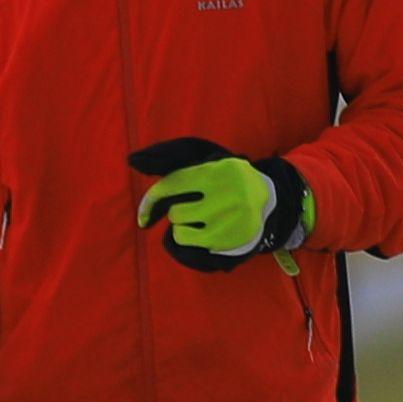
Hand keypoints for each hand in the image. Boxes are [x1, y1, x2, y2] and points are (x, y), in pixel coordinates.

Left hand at [127, 139, 307, 269]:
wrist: (268, 199)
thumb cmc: (228, 180)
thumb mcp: (209, 164)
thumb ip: (176, 163)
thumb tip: (134, 160)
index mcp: (217, 171)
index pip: (173, 184)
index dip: (152, 199)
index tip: (142, 216)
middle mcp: (225, 194)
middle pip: (176, 211)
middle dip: (178, 211)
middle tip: (193, 208)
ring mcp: (229, 219)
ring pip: (180, 228)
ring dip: (183, 226)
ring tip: (199, 220)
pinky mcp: (230, 238)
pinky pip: (189, 242)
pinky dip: (188, 238)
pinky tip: (201, 232)